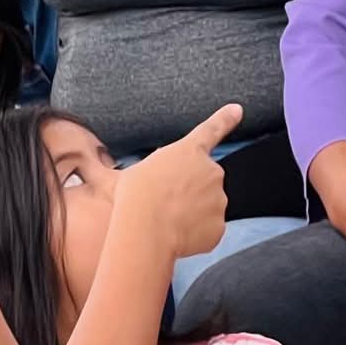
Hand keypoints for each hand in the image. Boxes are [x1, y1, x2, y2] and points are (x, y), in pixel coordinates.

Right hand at [115, 103, 244, 261]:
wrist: (147, 230)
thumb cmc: (134, 198)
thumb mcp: (129, 173)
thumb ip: (141, 170)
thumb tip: (108, 168)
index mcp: (188, 152)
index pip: (211, 130)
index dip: (225, 119)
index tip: (237, 110)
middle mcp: (211, 172)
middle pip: (204, 179)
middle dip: (190, 189)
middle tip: (165, 201)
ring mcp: (218, 199)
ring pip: (206, 205)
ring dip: (191, 212)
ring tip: (166, 220)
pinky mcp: (219, 226)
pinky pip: (207, 228)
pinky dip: (195, 233)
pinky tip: (175, 235)